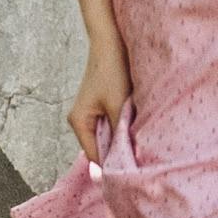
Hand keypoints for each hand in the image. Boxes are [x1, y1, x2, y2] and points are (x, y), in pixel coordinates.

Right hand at [70, 28, 131, 157]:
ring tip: (139, 143)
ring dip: (121, 139)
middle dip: (118, 152)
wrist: (111, 42)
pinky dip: (122, 128)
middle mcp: (81, 120)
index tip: (131, 174)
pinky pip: (111, 126)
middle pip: (100, 148)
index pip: (95, 156)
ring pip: (107, 137)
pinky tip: (135, 127)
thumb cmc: (112, 71)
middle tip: (139, 160)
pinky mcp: (100, 106)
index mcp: (78, 122)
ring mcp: (89, 114)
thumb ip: (119, 134)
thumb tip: (124, 159)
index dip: (112, 166)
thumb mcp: (117, 106)